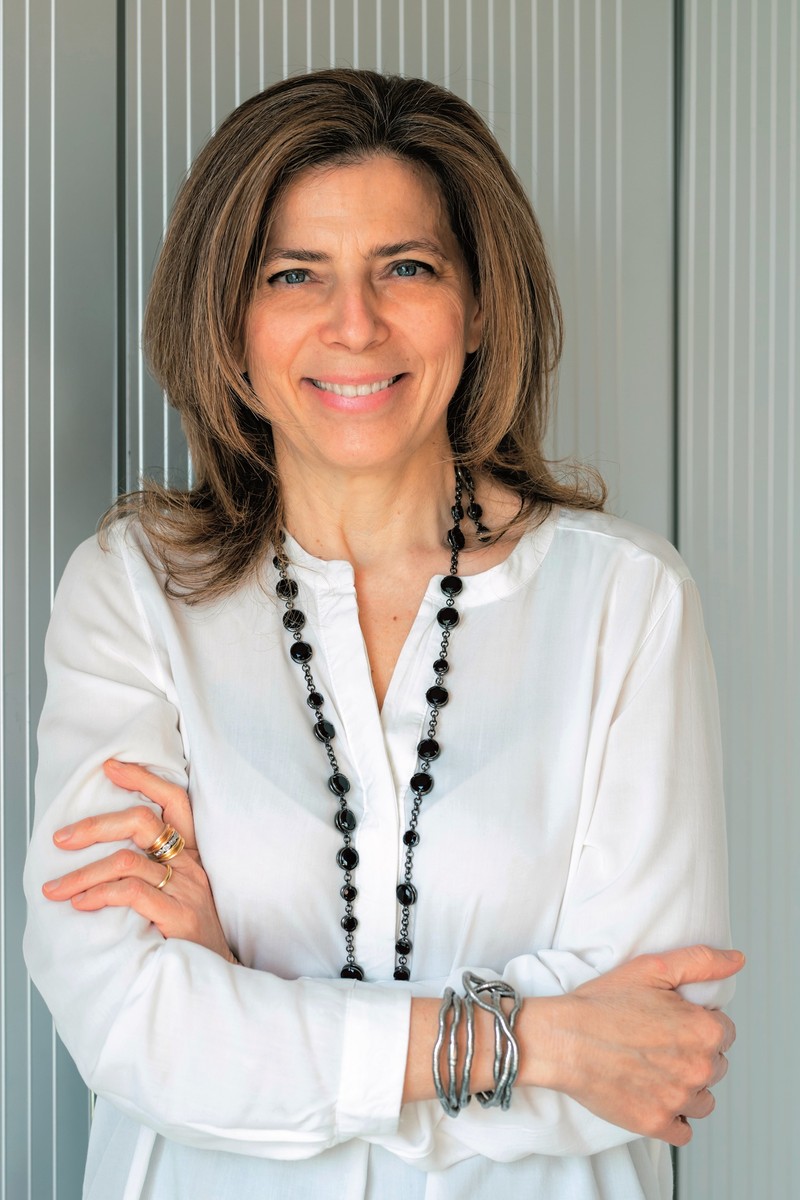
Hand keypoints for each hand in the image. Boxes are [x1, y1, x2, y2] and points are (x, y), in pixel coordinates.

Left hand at [42, 760, 235, 962]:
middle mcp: (189, 865)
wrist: (215, 976)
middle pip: (142, 821)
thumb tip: (99, 859)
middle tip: (61, 838)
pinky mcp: (178, 915)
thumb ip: (149, 873)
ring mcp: (186, 889)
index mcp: (189, 855)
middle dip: (95, 825)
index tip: (111, 768)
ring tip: (55, 888)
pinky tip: (81, 904)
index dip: (144, 779)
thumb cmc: (189, 937)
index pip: (174, 800)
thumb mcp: (176, 895)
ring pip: (125, 861)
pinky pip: (130, 892)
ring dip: (81, 874)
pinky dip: (98, 894)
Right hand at [535, 945, 742, 1145]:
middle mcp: (698, 1069)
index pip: (725, 1032)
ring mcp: (678, 1100)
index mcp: (703, 1031)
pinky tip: (652, 1096)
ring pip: (703, 1100)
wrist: (562, 1039)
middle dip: (693, 1054)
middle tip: (656, 1041)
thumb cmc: (602, 1003)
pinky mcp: (656, 1124)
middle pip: (716, 1066)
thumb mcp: (652, 967)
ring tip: (654, 1069)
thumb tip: (737, 960)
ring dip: (687, 1087)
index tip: (670, 1020)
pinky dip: (672, 1117)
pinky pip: (684, 1131)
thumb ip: (701, 961)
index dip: (697, 1022)